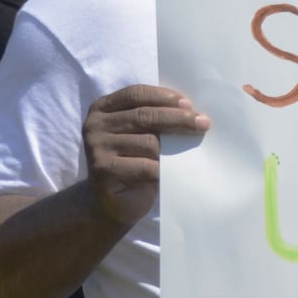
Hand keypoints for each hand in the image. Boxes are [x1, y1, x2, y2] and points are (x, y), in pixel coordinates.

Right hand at [83, 84, 209, 228]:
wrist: (111, 204)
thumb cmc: (132, 164)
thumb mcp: (140, 135)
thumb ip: (153, 119)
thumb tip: (191, 110)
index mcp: (103, 109)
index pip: (136, 94)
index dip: (163, 96)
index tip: (189, 104)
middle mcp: (94, 125)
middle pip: (144, 115)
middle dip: (178, 118)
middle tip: (203, 123)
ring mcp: (96, 147)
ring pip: (148, 142)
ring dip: (173, 149)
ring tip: (188, 154)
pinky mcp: (103, 170)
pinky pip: (145, 166)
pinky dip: (164, 170)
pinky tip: (172, 173)